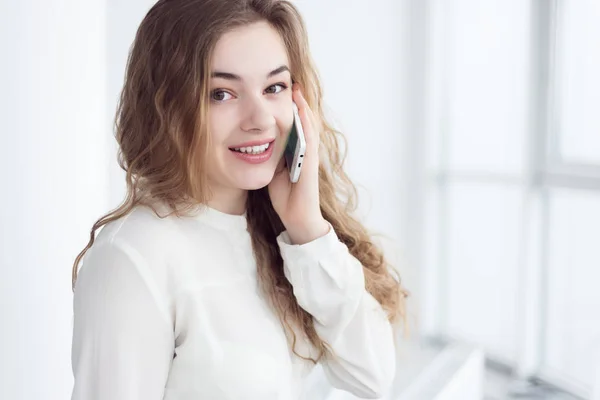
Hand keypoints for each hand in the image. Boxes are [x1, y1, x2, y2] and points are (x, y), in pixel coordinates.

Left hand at [268, 84, 328, 244]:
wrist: (296, 219)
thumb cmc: (285, 197)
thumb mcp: (273, 171)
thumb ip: (271, 156)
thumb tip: (257, 142)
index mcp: (296, 153)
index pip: (295, 126)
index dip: (290, 109)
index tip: (282, 92)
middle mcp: (306, 152)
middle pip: (304, 122)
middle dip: (299, 103)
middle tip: (292, 84)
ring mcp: (310, 158)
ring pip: (309, 127)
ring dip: (304, 109)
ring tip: (297, 92)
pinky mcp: (311, 165)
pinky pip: (309, 141)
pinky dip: (306, 125)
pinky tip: (301, 112)